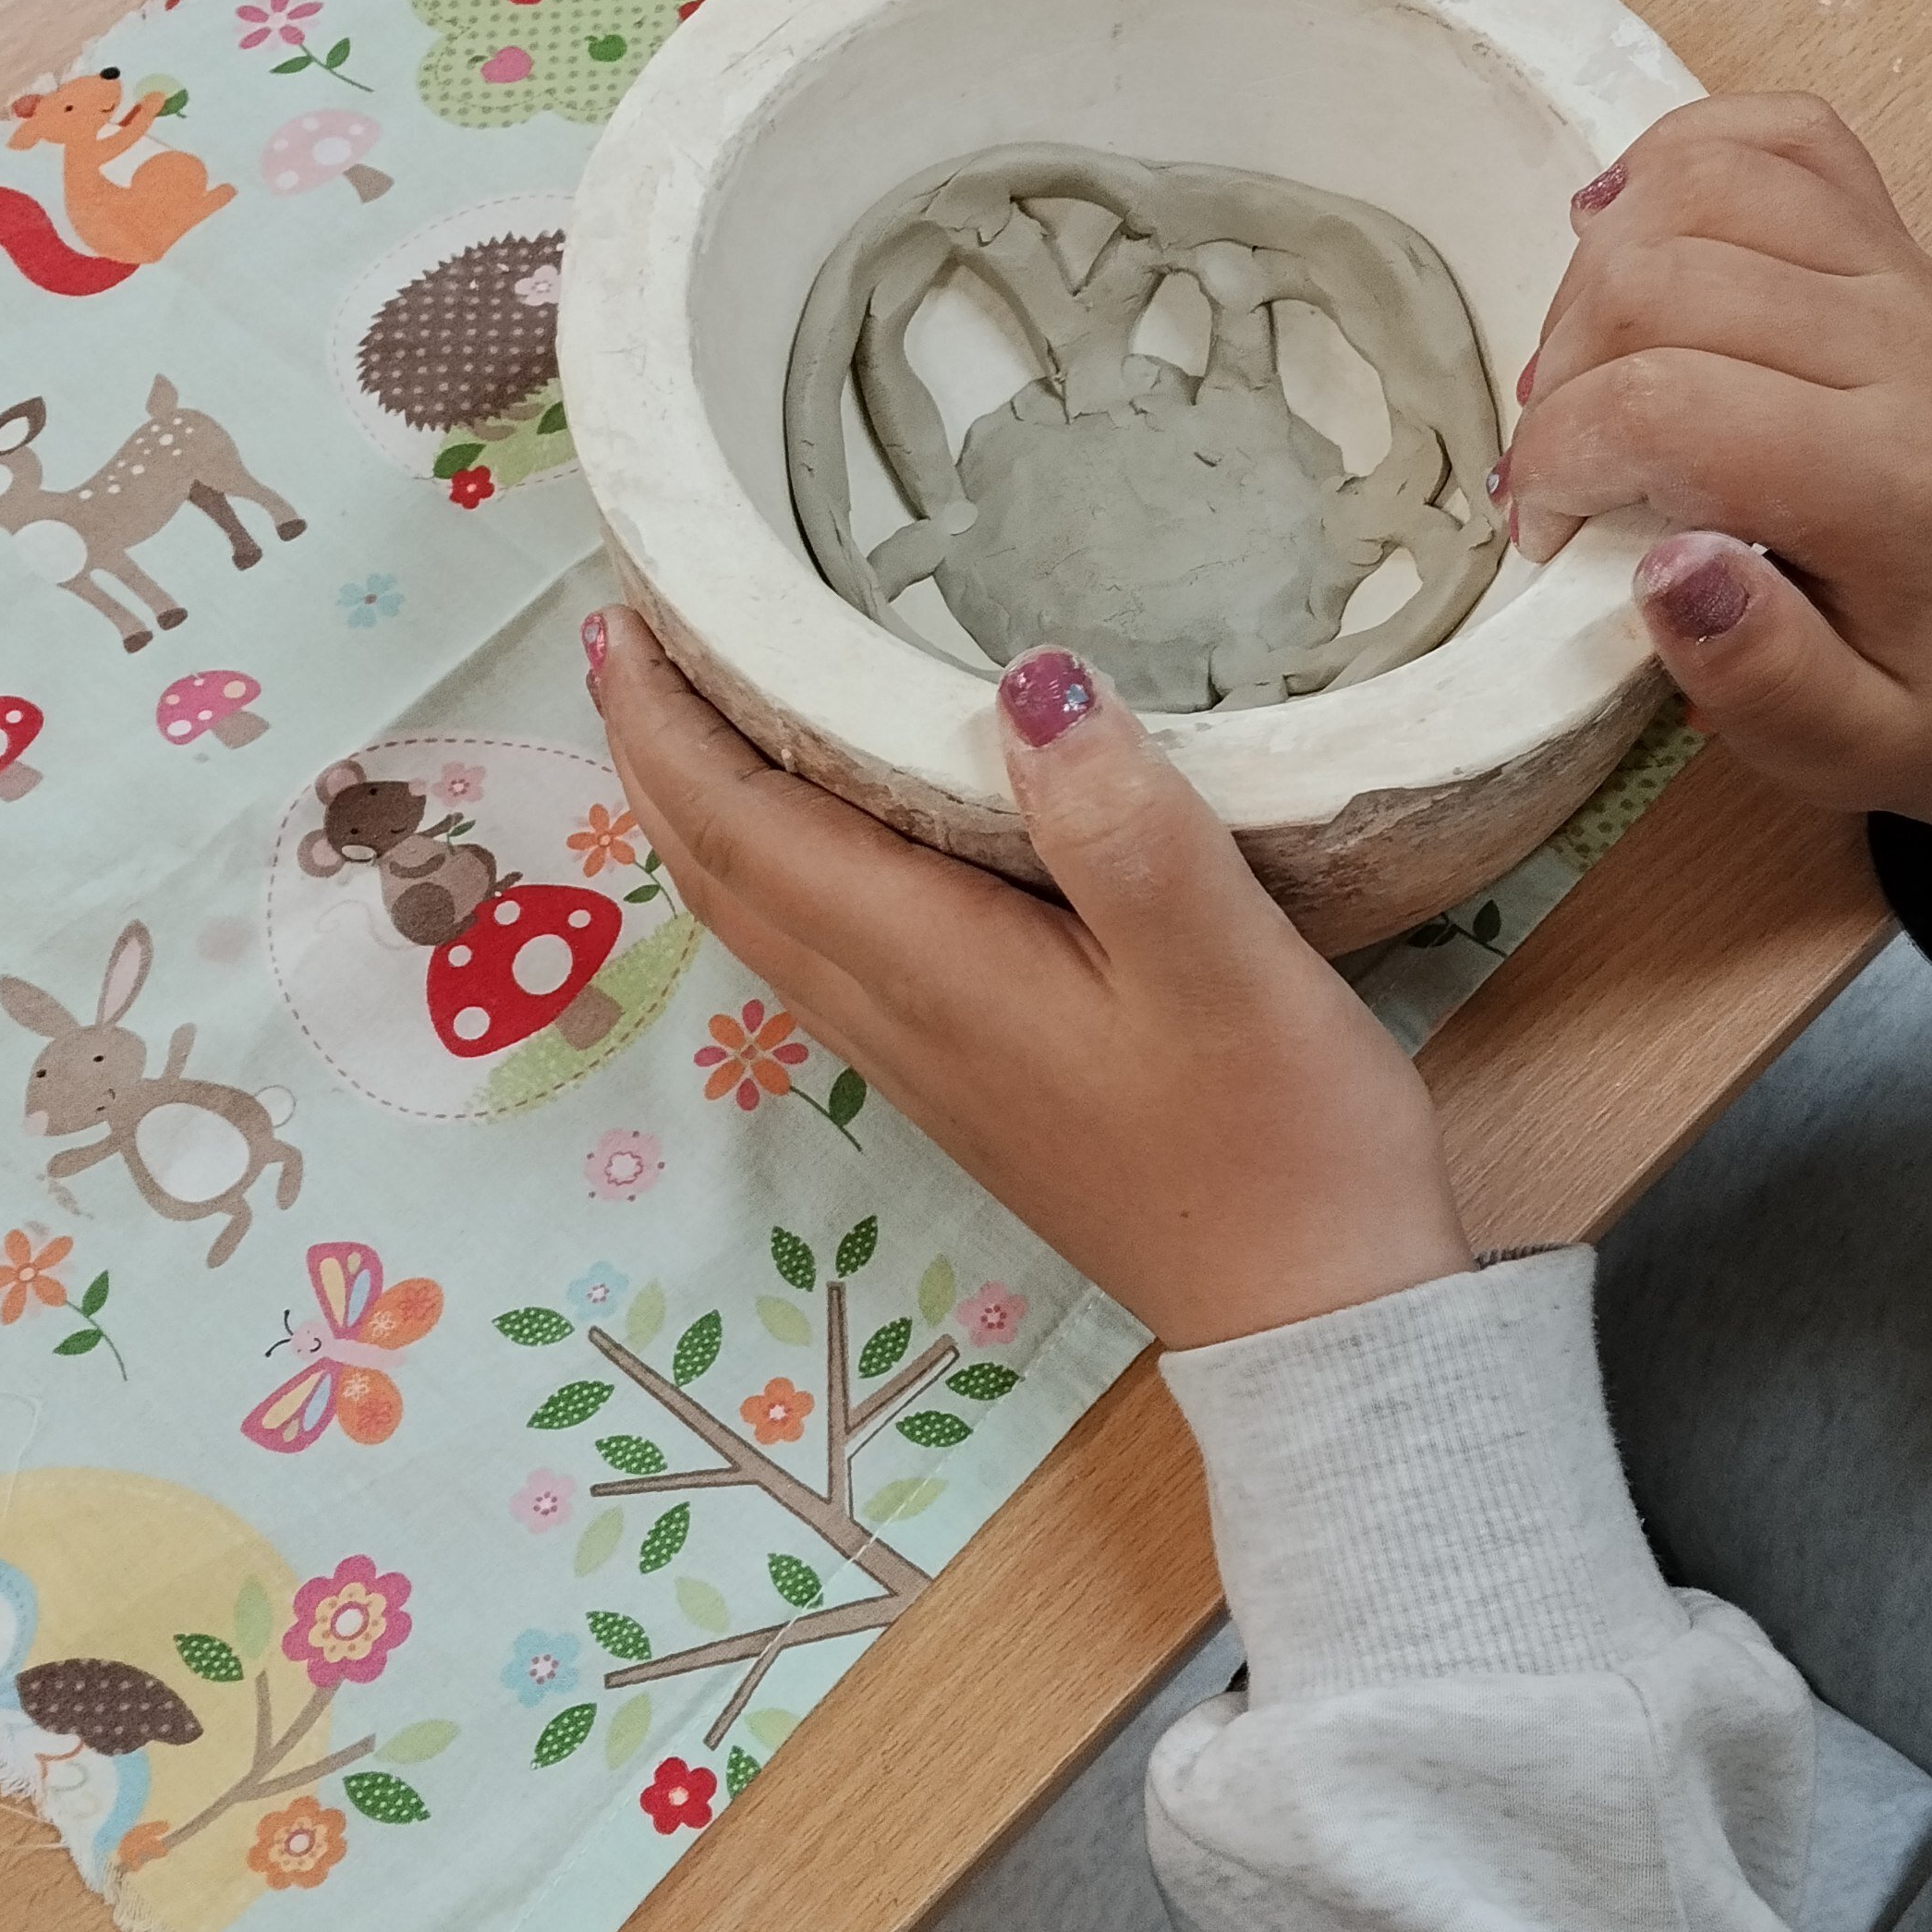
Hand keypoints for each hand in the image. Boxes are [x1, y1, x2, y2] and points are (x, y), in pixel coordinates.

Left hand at [592, 616, 1470, 1347]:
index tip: (627, 614)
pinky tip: (822, 836)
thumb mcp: (1223, 963)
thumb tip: (1027, 681)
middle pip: (723, 876)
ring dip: (705, 817)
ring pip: (763, 920)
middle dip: (658, 756)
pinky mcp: (968, 1082)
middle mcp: (896, 1016)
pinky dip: (777, 871)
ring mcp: (925, 1060)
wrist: (1304, 1317)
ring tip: (695, 715)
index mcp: (932, 966)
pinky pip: (822, 953)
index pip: (746, 829)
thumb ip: (1121, 823)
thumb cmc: (1279, 1137)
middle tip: (631, 636)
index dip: (670, 723)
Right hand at [1501, 93, 1931, 842]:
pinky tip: (1624, 240)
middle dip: (1561, 376)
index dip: (1561, 460)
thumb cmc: (1900, 694)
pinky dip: (1672, 162)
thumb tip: (1667, 569)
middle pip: (1658, 278)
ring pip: (1698, 184)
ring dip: (1594, 273)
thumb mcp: (1836, 746)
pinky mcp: (1883, 233)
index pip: (1666, 403)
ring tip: (1583, 373)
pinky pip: (1769, 132)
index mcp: (1894, 480)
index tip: (1545, 531)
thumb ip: (1759, 677)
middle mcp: (1907, 346)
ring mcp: (1900, 271)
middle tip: (1556, 466)